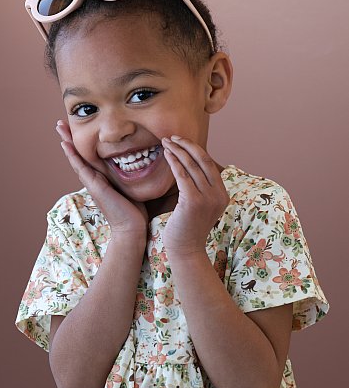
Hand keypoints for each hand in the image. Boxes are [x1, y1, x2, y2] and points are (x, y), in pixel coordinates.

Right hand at [56, 120, 147, 238]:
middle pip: (78, 153)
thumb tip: (141, 161)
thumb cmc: (134, 210)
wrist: (131, 228)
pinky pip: (81, 167)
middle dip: (69, 137)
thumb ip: (131, 175)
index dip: (81, 141)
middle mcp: (94, 178)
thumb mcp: (131, 186)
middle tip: (60, 122)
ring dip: (67, 141)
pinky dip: (72, 155)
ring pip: (76, 158)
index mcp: (102, 177)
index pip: (89, 155)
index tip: (76, 127)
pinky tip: (66, 144)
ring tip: (59, 126)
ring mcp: (91, 182)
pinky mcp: (94, 186)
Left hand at [161, 136, 229, 254]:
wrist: (186, 250)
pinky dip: (174, 162)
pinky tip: (166, 155)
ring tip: (166, 142)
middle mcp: (219, 195)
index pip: (209, 164)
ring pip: (192, 166)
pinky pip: (183, 176)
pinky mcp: (194, 202)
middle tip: (172, 137)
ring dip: (178, 151)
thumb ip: (200, 188)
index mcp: (223, 194)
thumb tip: (190, 166)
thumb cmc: (187, 227)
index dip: (195, 149)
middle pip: (203, 160)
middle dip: (187, 145)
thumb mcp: (201, 205)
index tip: (181, 141)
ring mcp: (208, 199)